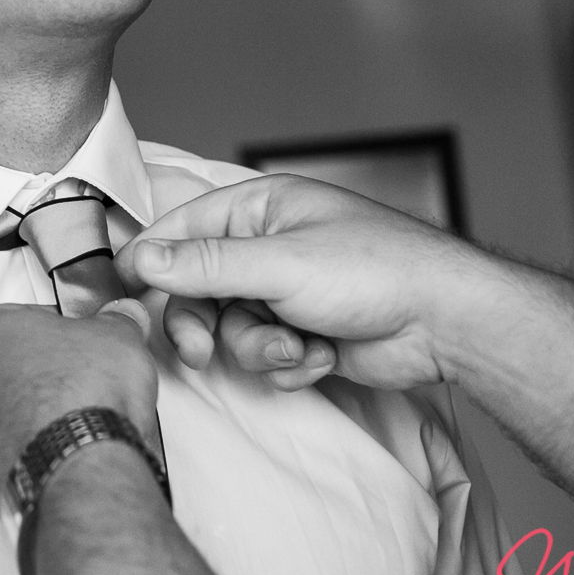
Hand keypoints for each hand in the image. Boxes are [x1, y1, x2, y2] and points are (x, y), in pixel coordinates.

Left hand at [0, 300, 159, 511]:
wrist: (77, 463)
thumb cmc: (80, 396)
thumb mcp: (116, 335)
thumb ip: (116, 320)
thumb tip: (123, 318)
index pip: (21, 319)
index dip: (57, 330)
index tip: (77, 341)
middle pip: (5, 365)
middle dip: (39, 372)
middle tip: (77, 380)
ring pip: (0, 411)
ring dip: (31, 413)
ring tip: (73, 419)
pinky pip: (4, 450)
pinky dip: (28, 448)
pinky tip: (58, 448)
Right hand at [115, 175, 495, 392]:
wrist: (446, 323)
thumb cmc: (376, 270)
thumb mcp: (280, 264)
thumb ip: (206, 265)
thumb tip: (143, 258)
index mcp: (259, 210)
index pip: (181, 231)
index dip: (151, 265)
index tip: (127, 299)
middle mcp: (268, 248)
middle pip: (198, 290)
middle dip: (203, 324)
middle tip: (200, 351)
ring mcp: (286, 293)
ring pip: (231, 330)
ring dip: (258, 348)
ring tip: (296, 348)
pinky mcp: (304, 334)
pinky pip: (266, 356)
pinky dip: (288, 364)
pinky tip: (321, 356)